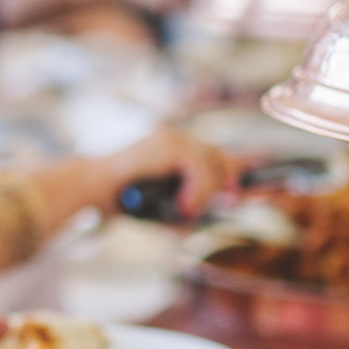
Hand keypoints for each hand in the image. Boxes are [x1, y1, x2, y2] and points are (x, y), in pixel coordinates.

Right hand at [94, 126, 229, 218]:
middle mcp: (176, 140)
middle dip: (228, 180)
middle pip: (219, 156)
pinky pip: (199, 166)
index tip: (251, 177)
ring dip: (207, 191)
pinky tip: (184, 203)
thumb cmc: (129, 202)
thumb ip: (195, 204)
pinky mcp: (170, 144)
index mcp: (175, 151)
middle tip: (230, 202)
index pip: (215, 156)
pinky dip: (197, 189)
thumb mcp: (169, 205)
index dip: (237, 166)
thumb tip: (226, 207)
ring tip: (188, 209)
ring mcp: (173, 139)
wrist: (96, 191)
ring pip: (212, 162)